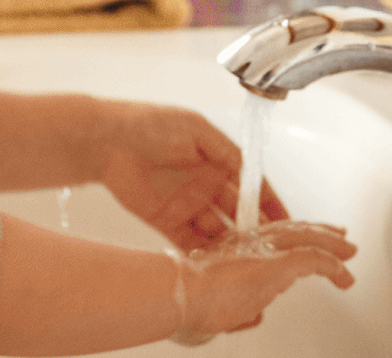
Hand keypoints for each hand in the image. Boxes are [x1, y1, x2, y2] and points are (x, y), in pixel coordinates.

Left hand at [94, 100, 288, 249]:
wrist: (104, 140)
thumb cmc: (147, 124)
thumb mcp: (194, 128)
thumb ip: (224, 148)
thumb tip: (250, 165)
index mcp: (216, 160)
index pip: (251, 185)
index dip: (269, 203)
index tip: (286, 222)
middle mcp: (205, 184)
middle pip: (237, 212)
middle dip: (254, 230)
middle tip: (270, 250)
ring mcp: (186, 203)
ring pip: (216, 230)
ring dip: (230, 246)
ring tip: (246, 263)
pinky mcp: (165, 219)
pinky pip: (188, 241)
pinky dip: (201, 255)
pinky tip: (215, 267)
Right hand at [170, 221, 357, 343]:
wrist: (177, 296)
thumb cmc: (182, 303)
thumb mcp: (213, 310)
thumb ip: (237, 312)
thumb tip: (255, 316)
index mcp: (229, 250)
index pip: (267, 238)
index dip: (288, 238)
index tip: (301, 242)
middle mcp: (246, 244)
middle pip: (290, 231)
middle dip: (316, 233)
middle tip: (337, 237)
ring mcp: (262, 251)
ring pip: (305, 239)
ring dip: (330, 245)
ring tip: (349, 251)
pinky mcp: (276, 263)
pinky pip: (313, 259)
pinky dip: (332, 266)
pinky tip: (343, 274)